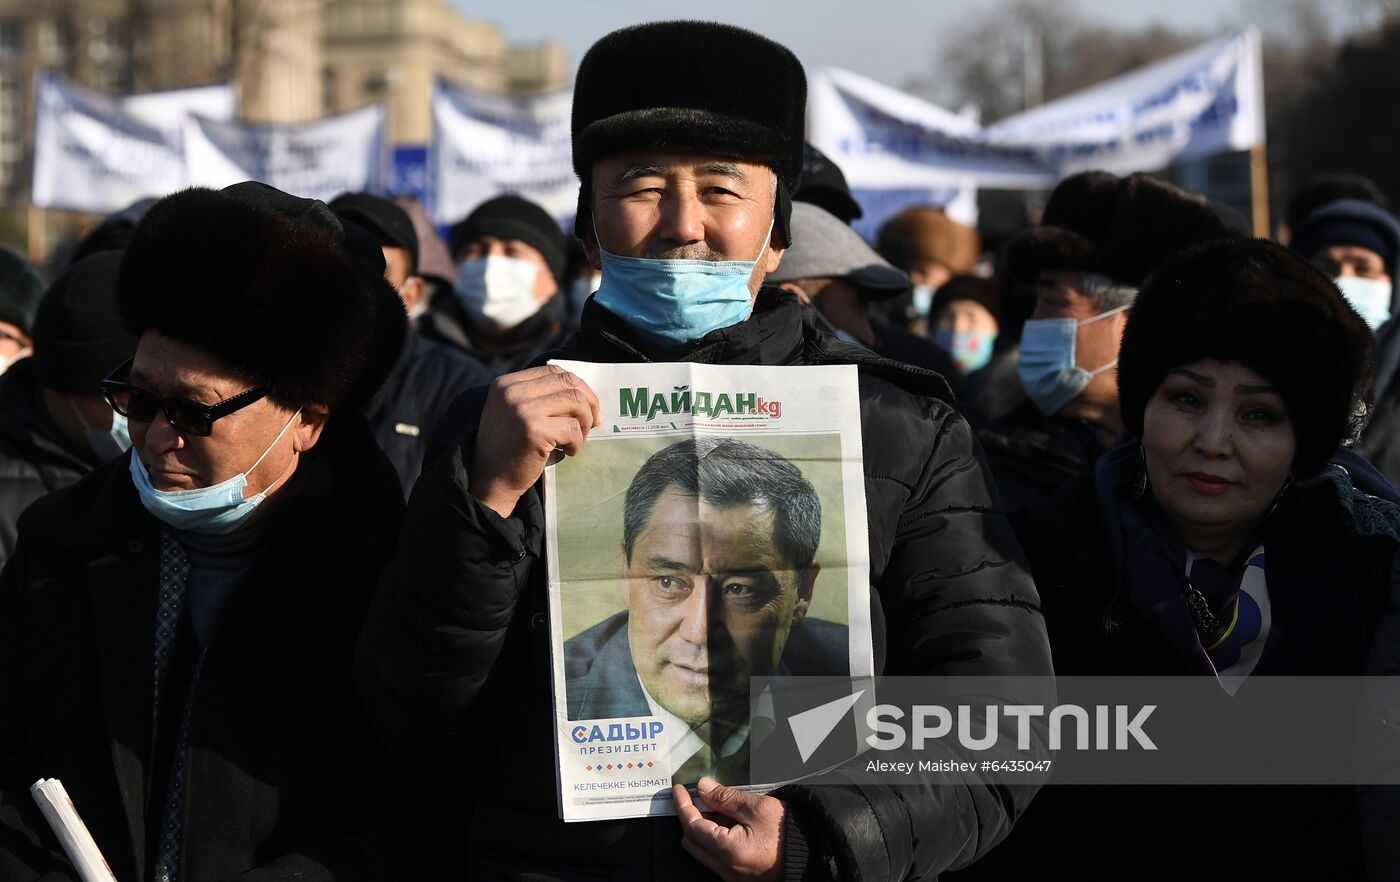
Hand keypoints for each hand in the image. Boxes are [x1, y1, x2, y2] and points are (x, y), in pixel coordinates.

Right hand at [469, 365, 599, 516]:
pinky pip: (574, 428)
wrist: (490, 481)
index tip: (586, 407)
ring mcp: (522, 409)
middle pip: (568, 382)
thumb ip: (538, 397)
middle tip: (593, 423)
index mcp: (507, 384)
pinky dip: (578, 441)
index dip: (576, 387)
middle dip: (589, 402)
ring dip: (585, 422)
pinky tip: (568, 452)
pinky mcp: (534, 430)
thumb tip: (583, 392)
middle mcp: (512, 392)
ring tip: (578, 439)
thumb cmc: (509, 449)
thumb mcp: (514, 413)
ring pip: (576, 402)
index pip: (553, 370)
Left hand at [673, 777, 784, 881]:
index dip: (683, 805)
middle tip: (698, 796)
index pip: (692, 826)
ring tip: (718, 807)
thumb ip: (726, 797)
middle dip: (689, 817)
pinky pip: (716, 858)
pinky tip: (728, 822)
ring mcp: (731, 877)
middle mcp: (725, 869)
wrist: (812, 854)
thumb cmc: (787, 831)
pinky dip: (714, 838)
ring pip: (703, 851)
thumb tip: (703, 788)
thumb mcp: (757, 807)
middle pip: (691, 842)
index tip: (679, 789)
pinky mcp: (738, 877)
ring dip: (703, 827)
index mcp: (728, 851)